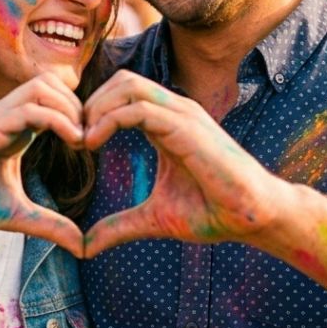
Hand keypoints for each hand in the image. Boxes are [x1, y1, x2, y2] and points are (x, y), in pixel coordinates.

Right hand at [0, 74, 85, 257]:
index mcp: (14, 128)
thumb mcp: (19, 215)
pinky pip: (27, 110)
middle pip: (49, 82)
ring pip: (40, 87)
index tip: (91, 143)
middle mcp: (5, 116)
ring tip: (81, 138)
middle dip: (77, 104)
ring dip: (69, 108)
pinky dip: (56, 119)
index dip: (77, 113)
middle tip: (89, 137)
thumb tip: (82, 246)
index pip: (51, 97)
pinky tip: (72, 141)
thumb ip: (50, 225)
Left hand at [81, 70, 289, 256]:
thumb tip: (87, 246)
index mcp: (167, 123)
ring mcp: (182, 115)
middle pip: (122, 81)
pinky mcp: (187, 127)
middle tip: (74, 137)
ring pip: (128, 86)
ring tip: (82, 141)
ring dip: (96, 108)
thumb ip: (120, 226)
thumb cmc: (212, 212)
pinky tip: (93, 143)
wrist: (252, 216)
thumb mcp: (154, 219)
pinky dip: (109, 120)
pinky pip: (138, 109)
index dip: (94, 111)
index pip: (123, 93)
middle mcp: (175, 111)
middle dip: (90, 103)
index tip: (76, 143)